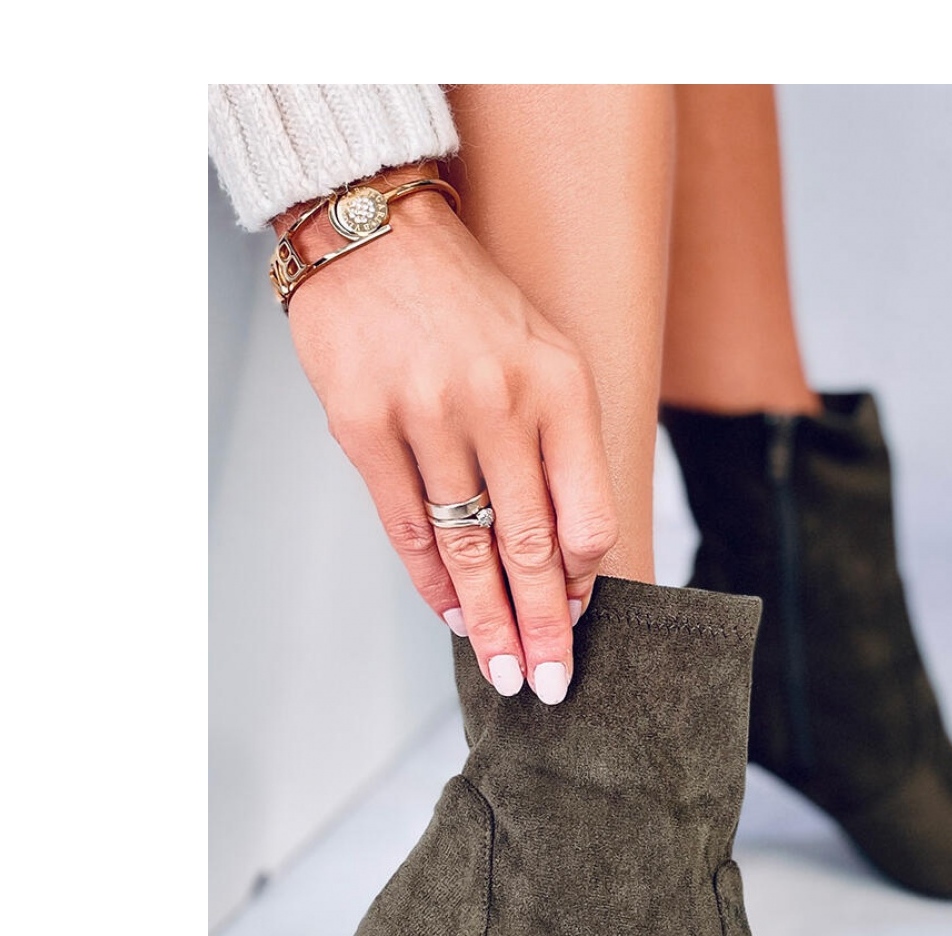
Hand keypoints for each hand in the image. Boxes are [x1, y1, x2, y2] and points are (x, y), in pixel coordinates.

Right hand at [278, 170, 617, 702]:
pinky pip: (408, 527)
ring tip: (503, 671)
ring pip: (468, 548)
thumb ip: (565, 447)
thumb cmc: (469, 306)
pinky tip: (452, 616)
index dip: (586, 579)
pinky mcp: (364, 428)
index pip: (586, 513)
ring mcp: (428, 416)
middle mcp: (499, 404)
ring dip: (489, 621)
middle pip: (530, 546)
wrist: (373, 235)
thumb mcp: (547, 356)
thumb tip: (572, 557)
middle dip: (544, 627)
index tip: (582, 617)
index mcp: (559, 388)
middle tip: (550, 684)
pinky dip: (432, 582)